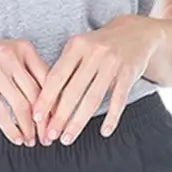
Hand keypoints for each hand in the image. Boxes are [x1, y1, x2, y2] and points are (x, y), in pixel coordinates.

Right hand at [0, 31, 51, 144]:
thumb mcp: (6, 56)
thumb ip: (25, 73)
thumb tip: (48, 104)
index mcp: (23, 48)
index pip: (48, 79)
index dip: (56, 104)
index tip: (59, 121)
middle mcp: (11, 56)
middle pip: (37, 95)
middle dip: (44, 122)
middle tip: (47, 137)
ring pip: (21, 105)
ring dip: (29, 128)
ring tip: (31, 140)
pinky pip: (1, 112)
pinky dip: (11, 129)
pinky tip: (16, 138)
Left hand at [35, 17, 159, 143]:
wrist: (135, 33)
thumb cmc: (99, 45)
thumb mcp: (79, 48)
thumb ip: (63, 69)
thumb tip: (43, 102)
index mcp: (77, 46)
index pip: (56, 76)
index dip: (45, 98)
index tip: (35, 117)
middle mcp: (94, 53)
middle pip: (73, 91)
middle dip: (59, 117)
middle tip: (50, 136)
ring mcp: (113, 63)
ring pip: (93, 99)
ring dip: (78, 122)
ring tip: (67, 138)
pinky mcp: (129, 73)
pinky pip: (119, 100)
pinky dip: (112, 118)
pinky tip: (104, 132)